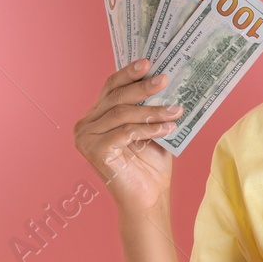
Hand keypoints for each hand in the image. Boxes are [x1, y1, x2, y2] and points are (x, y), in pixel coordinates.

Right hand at [74, 60, 180, 215]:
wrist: (147, 198)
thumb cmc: (150, 165)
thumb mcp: (151, 128)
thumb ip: (149, 106)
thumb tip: (165, 79)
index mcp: (97, 116)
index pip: (111, 88)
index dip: (128, 73)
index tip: (149, 62)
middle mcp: (86, 124)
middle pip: (116, 97)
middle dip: (143, 88)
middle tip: (165, 80)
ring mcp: (86, 138)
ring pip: (122, 114)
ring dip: (152, 110)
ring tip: (176, 110)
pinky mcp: (94, 151)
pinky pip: (125, 132)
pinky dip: (148, 128)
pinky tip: (167, 127)